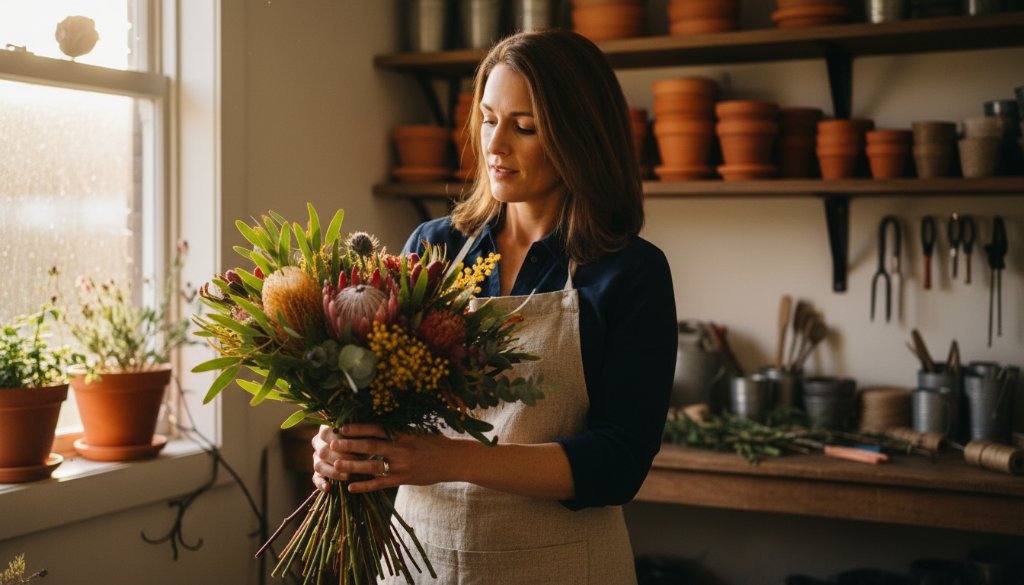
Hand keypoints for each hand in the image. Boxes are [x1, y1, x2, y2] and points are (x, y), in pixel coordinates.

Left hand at [311, 423, 458, 493]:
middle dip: (350, 445)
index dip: (358, 428)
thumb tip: (374, 425)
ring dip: (354, 466)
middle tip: (332, 444)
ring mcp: (401, 465)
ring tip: (337, 465)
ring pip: (373, 466)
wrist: (452, 460)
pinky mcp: (403, 479)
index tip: (342, 427)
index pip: (377, 429)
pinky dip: (365, 486)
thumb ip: (396, 430)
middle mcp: (400, 449)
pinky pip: (381, 484)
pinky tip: (351, 487)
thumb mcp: (415, 432)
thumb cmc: (432, 443)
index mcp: (402, 434)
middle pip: (371, 446)